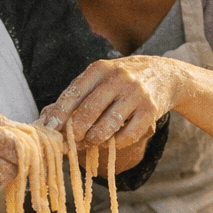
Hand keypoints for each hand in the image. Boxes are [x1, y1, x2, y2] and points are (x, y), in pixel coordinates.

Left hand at [38, 55, 181, 148]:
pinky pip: (127, 135)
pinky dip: (115, 143)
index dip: (59, 114)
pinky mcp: (150, 110)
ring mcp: (135, 94)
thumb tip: (47, 119)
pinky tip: (110, 141)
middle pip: (89, 111)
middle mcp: (118, 79)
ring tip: (89, 142)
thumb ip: (77, 93)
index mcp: (100, 69)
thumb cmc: (122, 79)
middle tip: (69, 142)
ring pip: (107, 126)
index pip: (74, 93)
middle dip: (75, 131)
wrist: (164, 74)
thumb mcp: (101, 76)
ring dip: (94, 139)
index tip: (49, 129)